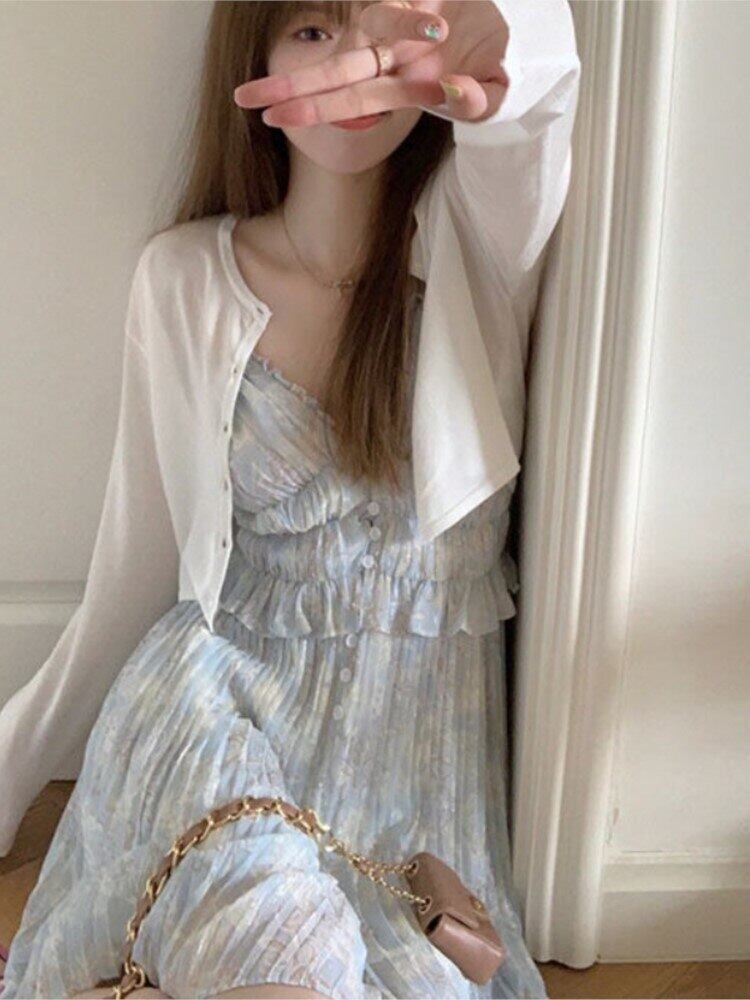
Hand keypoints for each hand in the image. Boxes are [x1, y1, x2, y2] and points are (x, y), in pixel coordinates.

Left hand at [233, 0, 509, 126]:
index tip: (275, 116)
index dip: (315, 106)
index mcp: (404, 83)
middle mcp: (393, 56)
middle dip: (294, 85)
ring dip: (322, 55)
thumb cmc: (491, 62)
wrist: (505, 27)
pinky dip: (378, 9)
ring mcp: (398, 29)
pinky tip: (345, 48)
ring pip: (359, 35)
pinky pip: (381, 3)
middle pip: (338, 70)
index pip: (354, 97)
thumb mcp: (493, 89)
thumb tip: (450, 94)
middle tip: (246, 99)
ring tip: (280, 72)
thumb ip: (477, 100)